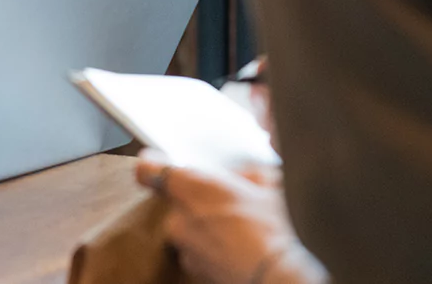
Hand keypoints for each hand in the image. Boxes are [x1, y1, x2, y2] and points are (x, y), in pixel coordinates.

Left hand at [137, 153, 325, 283]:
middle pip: (177, 202)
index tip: (158, 161)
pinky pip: (199, 252)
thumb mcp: (269, 182)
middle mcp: (179, 219)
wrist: (282, 276)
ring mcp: (185, 249)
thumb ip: (245, 173)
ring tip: (242, 231)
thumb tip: (240, 175)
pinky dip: (214, 249)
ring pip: (189, 230)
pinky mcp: (195, 271)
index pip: (149, 170)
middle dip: (199, 202)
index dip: (153, 164)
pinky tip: (240, 249)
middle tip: (231, 204)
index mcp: (192, 188)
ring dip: (208, 228)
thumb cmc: (278, 228)